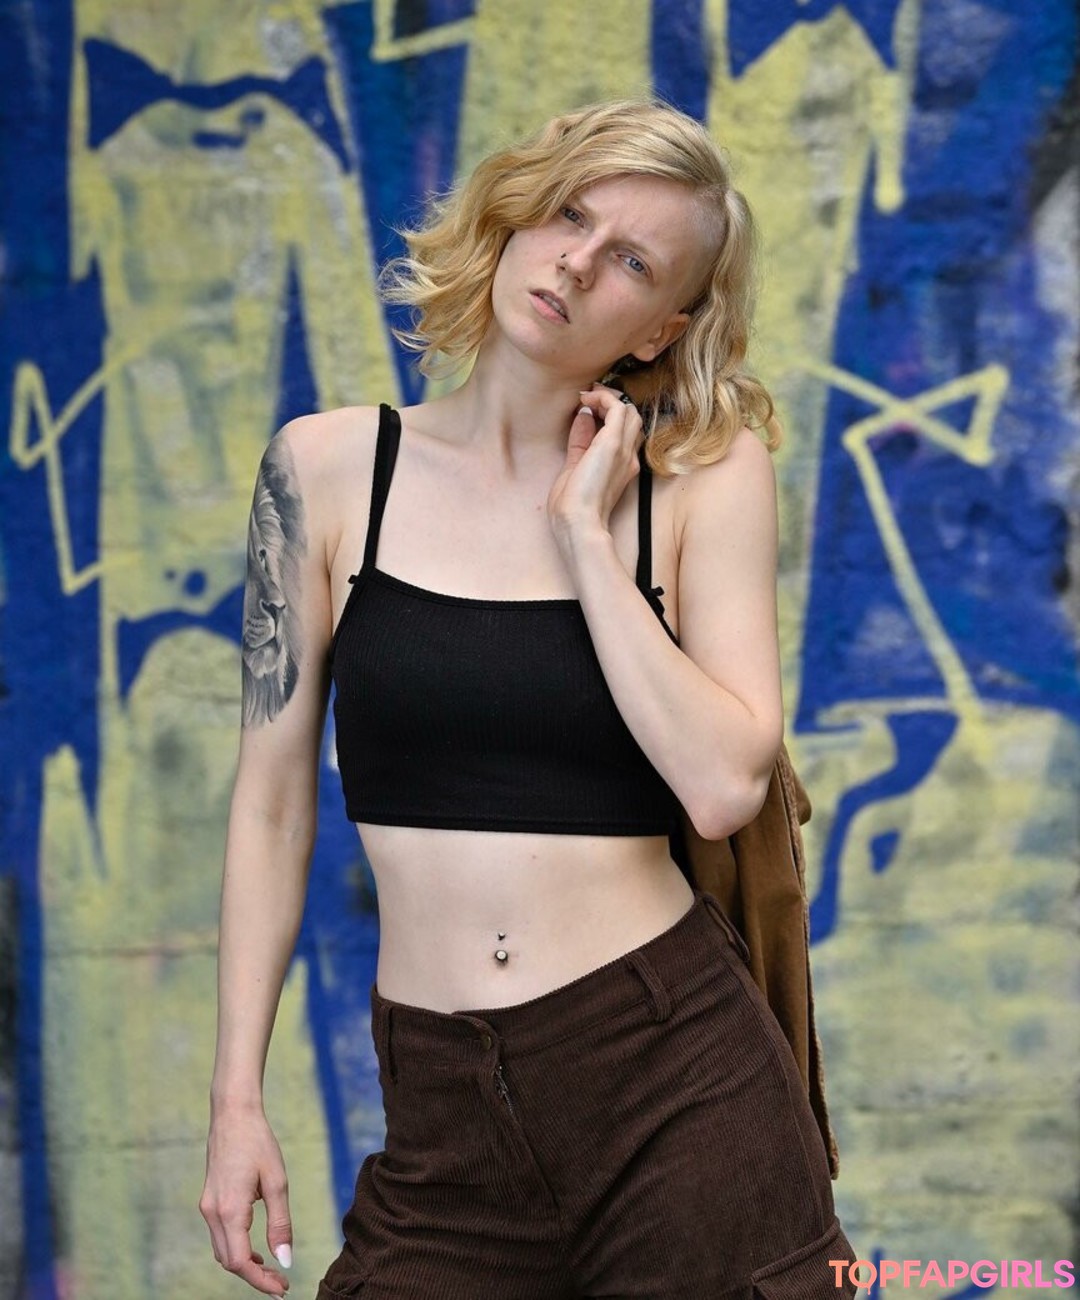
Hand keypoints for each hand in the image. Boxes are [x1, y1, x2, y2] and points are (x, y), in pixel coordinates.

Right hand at [200, 1106, 292, 1295]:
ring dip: (244, 1266)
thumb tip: (286, 1260)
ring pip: (222, 1252)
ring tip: (272, 1270)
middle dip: (254, 1278)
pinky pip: (220, 1236)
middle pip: (229, 1262)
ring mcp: (207, 1207)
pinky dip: (236, 1249)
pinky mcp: (208, 1201)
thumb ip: (281, 1223)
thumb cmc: (258, 1143)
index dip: (260, 1281)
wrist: (233, 1115)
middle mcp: (212, 1213)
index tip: (282, 1289)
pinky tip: (256, 1249)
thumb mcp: (277, 1181)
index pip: (241, 1262)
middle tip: (281, 1284)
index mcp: (229, 1210)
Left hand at [547, 384, 643, 546]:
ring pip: (629, 410)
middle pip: (631, 418)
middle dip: (611, 404)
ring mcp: (623, 450)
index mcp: (621, 468)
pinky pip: (617, 408)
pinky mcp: (613, 443)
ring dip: (608, 399)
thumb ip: (579, 442)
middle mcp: (628, 457)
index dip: (607, 417)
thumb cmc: (573, 507)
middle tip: (589, 399)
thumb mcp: (574, 467)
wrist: (578, 522)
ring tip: (588, 399)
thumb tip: (582, 416)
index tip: (587, 409)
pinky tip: (586, 399)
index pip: (623, 433)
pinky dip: (603, 397)